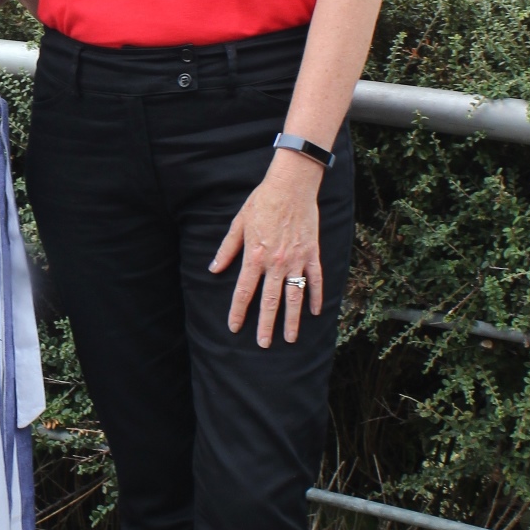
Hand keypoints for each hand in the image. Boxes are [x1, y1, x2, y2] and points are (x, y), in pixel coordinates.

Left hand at [209, 152, 322, 345]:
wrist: (291, 185)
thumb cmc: (262, 202)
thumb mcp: (238, 223)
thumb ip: (227, 249)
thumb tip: (213, 269)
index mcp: (254, 255)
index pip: (244, 291)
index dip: (238, 311)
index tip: (235, 327)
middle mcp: (275, 262)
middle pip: (270, 301)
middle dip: (266, 325)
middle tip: (263, 344)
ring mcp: (296, 260)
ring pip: (294, 297)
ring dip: (291, 320)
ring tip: (290, 338)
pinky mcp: (312, 254)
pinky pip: (315, 280)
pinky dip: (316, 296)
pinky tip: (315, 312)